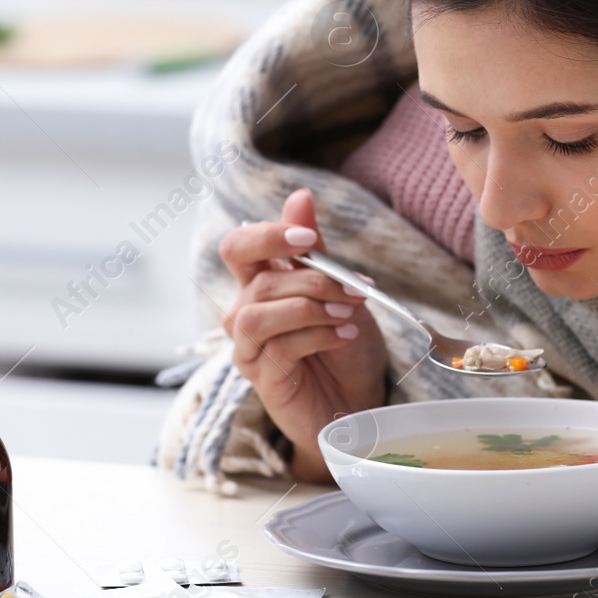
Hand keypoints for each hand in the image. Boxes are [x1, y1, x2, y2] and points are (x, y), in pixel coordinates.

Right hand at [219, 187, 386, 480]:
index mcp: (261, 282)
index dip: (267, 236)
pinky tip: (343, 335)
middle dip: (310, 278)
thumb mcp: (340, 291)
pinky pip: (279, 347)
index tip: (309, 240)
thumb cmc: (346, 345)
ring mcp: (250, 346)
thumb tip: (300, 196)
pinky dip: (316, 335)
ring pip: (258, 313)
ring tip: (347, 315)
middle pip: (255, 279)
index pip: (239, 247)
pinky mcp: (261, 376)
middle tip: (353, 288)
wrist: (359, 401)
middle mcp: (246, 311)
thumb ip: (316, 251)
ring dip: (309, 307)